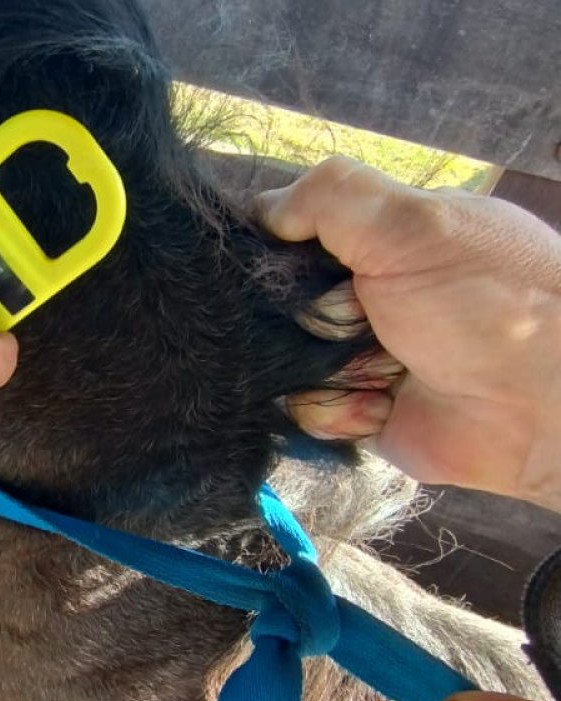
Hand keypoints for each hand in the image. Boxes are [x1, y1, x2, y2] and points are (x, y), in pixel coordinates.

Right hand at [258, 157, 560, 511]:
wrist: (544, 409)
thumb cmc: (484, 303)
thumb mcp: (413, 223)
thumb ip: (330, 196)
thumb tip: (258, 209)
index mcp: (384, 239)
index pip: (295, 231)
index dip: (275, 247)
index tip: (279, 261)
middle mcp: (366, 295)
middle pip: (278, 300)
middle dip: (299, 313)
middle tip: (352, 317)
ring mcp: (358, 356)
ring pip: (284, 359)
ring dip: (322, 367)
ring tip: (381, 369)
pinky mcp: (358, 413)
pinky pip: (306, 411)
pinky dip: (338, 409)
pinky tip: (381, 405)